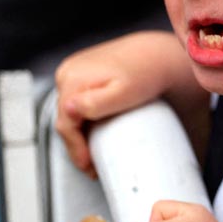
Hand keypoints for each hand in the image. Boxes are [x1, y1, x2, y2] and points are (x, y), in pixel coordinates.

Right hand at [55, 31, 208, 175]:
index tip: (89, 167)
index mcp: (73, 78)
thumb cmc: (146, 73)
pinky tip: (96, 130)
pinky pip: (77, 101)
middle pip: (65, 119)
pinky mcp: (82, 71)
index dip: (75, 150)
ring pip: (70, 111)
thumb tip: (69, 108)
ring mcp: (74, 70)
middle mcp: (68, 72)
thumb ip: (95, 102)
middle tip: (93, 166)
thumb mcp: (124, 92)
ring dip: (80, 132)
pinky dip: (85, 118)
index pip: (64, 125)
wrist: (158, 54)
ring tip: (95, 151)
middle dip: (77, 145)